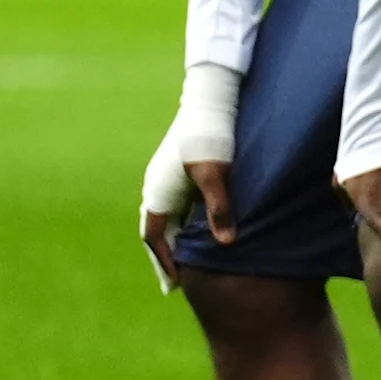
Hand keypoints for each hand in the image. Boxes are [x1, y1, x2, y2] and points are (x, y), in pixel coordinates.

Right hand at [143, 63, 241, 291]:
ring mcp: (167, 176)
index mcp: (159, 192)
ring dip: (177, 239)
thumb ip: (220, 209)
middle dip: (167, 255)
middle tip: (177, 284)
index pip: (154, 237)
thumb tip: (226, 243)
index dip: (165, 261)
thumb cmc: (212, 133)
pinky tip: (202, 229)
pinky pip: (179, 204)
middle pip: (159, 230)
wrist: (210, 95)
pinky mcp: (180, 168)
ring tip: (189, 262)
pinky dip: (186, 222)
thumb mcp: (216, 173)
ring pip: (169, 217)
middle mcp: (157, 186)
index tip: (176, 284)